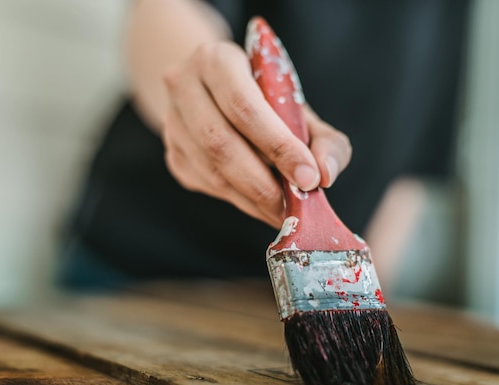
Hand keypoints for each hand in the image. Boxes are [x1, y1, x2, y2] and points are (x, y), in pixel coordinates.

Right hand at [162, 41, 350, 227]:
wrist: (218, 92)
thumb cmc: (266, 99)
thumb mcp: (299, 107)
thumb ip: (324, 139)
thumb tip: (325, 174)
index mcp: (217, 60)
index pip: (244, 106)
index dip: (278, 146)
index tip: (309, 178)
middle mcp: (184, 87)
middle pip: (220, 143)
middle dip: (264, 183)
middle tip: (296, 206)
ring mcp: (173, 124)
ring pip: (212, 171)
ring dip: (253, 198)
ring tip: (285, 211)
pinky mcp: (174, 155)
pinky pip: (208, 185)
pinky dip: (241, 201)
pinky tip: (264, 205)